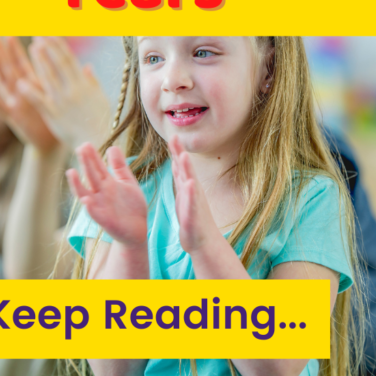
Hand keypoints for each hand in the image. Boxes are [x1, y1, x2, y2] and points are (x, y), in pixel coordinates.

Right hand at [0, 37, 58, 151]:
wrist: (50, 142)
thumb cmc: (54, 115)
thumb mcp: (52, 91)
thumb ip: (53, 75)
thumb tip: (62, 55)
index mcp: (29, 84)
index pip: (19, 62)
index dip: (14, 49)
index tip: (8, 33)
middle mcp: (19, 92)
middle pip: (7, 69)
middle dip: (1, 53)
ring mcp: (14, 104)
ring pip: (2, 84)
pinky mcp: (13, 118)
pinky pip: (1, 108)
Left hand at [26, 38, 112, 150]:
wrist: (97, 141)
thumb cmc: (100, 120)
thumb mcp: (100, 98)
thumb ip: (92, 81)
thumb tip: (87, 66)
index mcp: (84, 84)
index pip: (69, 59)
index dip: (58, 45)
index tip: (50, 34)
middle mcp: (73, 89)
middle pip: (58, 64)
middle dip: (48, 47)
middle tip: (37, 35)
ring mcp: (62, 101)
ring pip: (49, 77)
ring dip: (40, 61)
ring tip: (33, 48)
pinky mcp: (54, 115)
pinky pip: (40, 101)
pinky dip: (30, 91)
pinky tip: (21, 82)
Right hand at [67, 144, 147, 248]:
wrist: (139, 229)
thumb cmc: (131, 206)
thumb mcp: (127, 182)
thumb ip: (119, 166)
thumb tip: (112, 147)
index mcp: (107, 183)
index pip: (97, 167)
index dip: (92, 156)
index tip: (85, 144)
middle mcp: (101, 193)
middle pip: (91, 176)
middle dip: (86, 163)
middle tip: (80, 148)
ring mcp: (101, 207)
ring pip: (85, 194)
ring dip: (77, 184)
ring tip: (71, 172)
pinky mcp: (105, 221)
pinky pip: (95, 214)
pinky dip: (90, 208)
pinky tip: (86, 201)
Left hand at [170, 135, 219, 254]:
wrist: (203, 241)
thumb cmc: (192, 217)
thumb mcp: (183, 192)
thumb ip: (180, 175)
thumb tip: (177, 158)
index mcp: (187, 185)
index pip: (180, 164)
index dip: (176, 149)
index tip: (172, 134)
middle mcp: (192, 190)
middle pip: (185, 168)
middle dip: (180, 152)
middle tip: (174, 137)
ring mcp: (195, 201)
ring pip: (190, 182)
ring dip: (187, 169)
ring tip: (183, 156)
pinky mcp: (194, 214)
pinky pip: (192, 202)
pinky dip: (191, 192)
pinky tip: (190, 184)